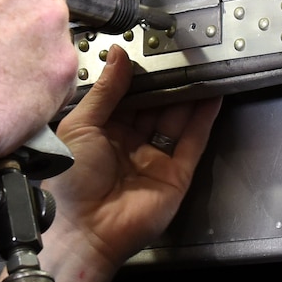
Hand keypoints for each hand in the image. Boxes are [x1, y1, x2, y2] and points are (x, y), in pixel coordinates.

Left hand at [44, 45, 221, 275]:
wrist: (83, 230)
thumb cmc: (69, 181)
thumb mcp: (80, 125)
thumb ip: (105, 90)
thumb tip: (117, 54)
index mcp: (102, 131)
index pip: (127, 96)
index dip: (140, 75)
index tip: (152, 50)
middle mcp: (129, 144)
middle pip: (155, 106)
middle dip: (168, 82)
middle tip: (182, 54)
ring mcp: (155, 159)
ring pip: (176, 120)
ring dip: (190, 95)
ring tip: (203, 66)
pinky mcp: (175, 175)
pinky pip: (192, 142)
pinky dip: (204, 119)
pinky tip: (212, 95)